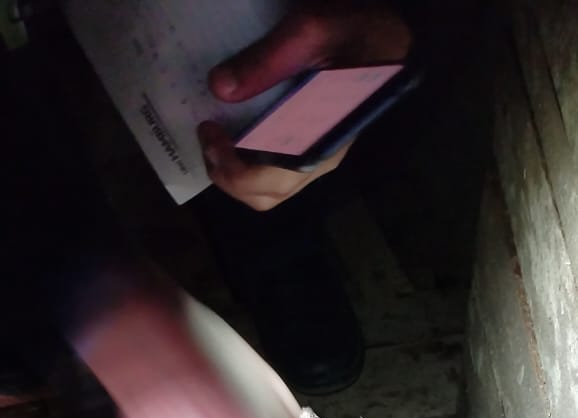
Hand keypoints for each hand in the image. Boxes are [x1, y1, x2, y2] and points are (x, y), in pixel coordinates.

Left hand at [200, 1, 410, 209]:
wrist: (390, 40)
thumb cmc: (357, 34)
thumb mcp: (312, 31)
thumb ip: (267, 59)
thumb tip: (219, 88)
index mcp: (321, 143)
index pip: (268, 182)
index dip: (230, 167)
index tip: (210, 129)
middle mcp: (320, 161)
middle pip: (265, 196)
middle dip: (226, 176)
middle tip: (207, 138)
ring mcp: (318, 159)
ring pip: (270, 193)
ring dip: (236, 175)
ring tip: (217, 141)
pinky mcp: (314, 149)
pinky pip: (277, 176)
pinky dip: (249, 166)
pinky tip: (238, 136)